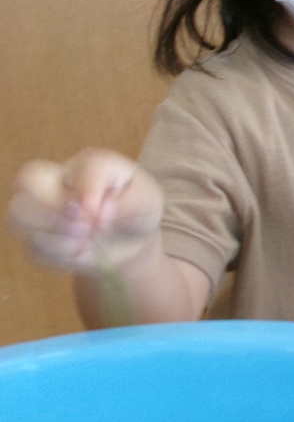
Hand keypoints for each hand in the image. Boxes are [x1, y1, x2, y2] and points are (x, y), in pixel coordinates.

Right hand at [8, 149, 163, 272]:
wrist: (132, 241)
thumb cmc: (138, 210)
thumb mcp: (146, 202)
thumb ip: (127, 204)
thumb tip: (98, 212)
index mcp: (87, 166)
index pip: (75, 168)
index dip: (83, 192)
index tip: (101, 214)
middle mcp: (57, 182)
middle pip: (26, 182)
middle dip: (53, 208)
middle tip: (85, 226)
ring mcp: (43, 211)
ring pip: (18, 215)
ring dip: (52, 233)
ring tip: (84, 241)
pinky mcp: (39, 240)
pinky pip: (33, 248)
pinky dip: (58, 255)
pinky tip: (81, 252)